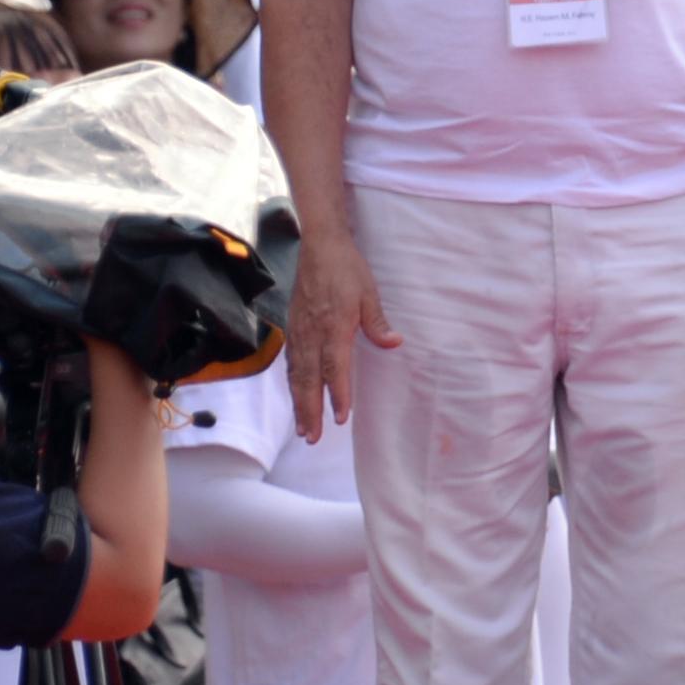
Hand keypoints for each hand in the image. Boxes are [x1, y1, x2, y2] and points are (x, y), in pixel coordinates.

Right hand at [286, 229, 395, 442]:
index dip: (338, 393)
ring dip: (299, 403)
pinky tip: (296, 395)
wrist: (319, 247)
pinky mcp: (293, 327)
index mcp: (333, 326)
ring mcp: (299, 331)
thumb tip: (394, 343)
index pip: (335, 367)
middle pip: (309, 379)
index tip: (341, 418)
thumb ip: (377, 322)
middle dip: (310, 410)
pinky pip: (290, 362)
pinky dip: (292, 383)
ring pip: (297, 375)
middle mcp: (312, 333)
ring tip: (302, 428)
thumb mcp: (368, 292)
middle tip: (312, 438)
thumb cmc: (347, 269)